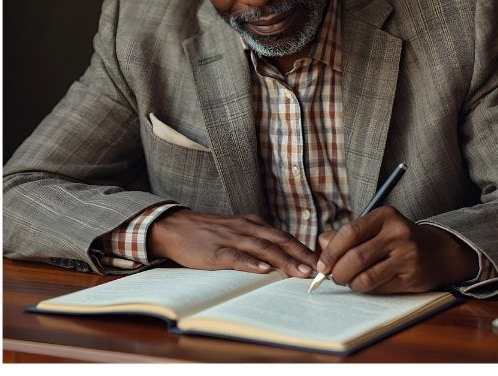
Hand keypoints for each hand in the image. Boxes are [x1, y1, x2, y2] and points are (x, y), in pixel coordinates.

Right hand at [148, 209, 317, 277]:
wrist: (175, 227)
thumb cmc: (209, 232)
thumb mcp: (239, 230)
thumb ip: (259, 240)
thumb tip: (283, 257)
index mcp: (255, 224)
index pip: (285, 237)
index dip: (304, 250)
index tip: (322, 263)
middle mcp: (248, 228)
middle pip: (281, 241)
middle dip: (302, 256)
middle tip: (319, 269)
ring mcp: (232, 238)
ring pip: (264, 249)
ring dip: (284, 260)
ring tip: (300, 272)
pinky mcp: (215, 251)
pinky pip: (236, 256)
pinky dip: (251, 263)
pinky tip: (264, 270)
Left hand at [315, 206, 478, 293]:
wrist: (438, 251)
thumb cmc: (398, 239)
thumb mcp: (375, 229)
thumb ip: (346, 234)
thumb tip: (321, 244)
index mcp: (386, 216)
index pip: (350, 232)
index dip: (330, 252)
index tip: (322, 265)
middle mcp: (399, 233)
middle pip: (355, 258)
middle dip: (337, 272)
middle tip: (334, 277)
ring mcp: (408, 256)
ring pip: (365, 278)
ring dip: (351, 283)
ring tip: (350, 281)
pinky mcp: (412, 277)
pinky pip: (378, 288)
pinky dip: (367, 289)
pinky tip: (368, 283)